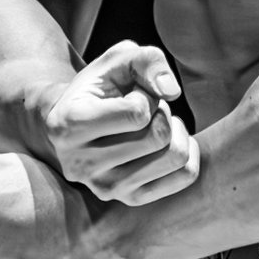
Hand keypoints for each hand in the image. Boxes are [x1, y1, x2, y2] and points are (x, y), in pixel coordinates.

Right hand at [42, 39, 200, 205]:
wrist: (75, 124)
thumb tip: (172, 92)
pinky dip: (188, 150)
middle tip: (143, 108)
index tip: (129, 93)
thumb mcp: (117, 59)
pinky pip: (185, 175)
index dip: (145, 95)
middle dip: (160, 111)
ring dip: (173, 130)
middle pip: (159, 136)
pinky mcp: (129, 199)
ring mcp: (106, 188)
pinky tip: (167, 140)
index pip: (138, 113)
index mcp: (70, 126)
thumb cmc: (100, 87)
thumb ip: (147, 60)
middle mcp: (83, 165)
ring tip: (152, 124)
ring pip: (175, 157)